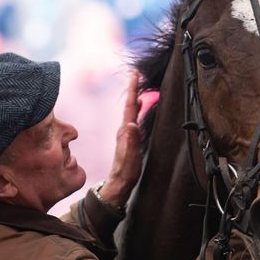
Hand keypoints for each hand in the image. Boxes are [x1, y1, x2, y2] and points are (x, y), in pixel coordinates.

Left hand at [100, 71, 142, 205]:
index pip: (130, 107)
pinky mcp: (129, 139)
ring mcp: (127, 135)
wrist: (119, 185)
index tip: (134, 74)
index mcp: (125, 131)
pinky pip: (134, 119)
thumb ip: (131, 142)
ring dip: (135, 98)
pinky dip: (138, 109)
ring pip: (132, 111)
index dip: (133, 90)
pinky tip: (140, 108)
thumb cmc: (126, 173)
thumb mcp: (129, 158)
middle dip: (134, 90)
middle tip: (136, 75)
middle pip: (130, 105)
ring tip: (139, 87)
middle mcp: (125, 130)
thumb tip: (131, 123)